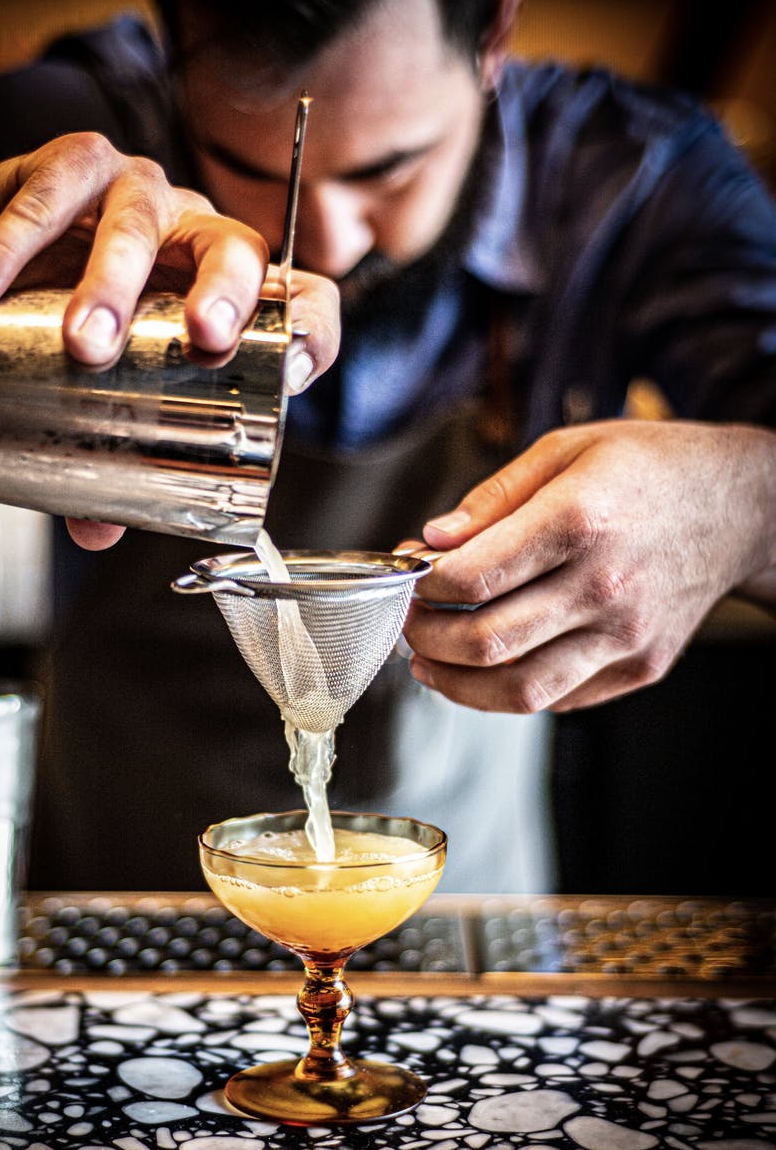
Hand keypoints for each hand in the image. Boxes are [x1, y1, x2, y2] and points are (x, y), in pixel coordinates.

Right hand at [0, 134, 339, 547]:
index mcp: (230, 294)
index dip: (310, 332)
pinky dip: (9, 248)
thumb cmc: (80, 323)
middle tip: (202, 339)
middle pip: (237, 252)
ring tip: (83, 341)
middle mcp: (198, 236)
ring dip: (112, 283)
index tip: (292, 373)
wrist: (5, 256)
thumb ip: (111, 455)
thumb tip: (97, 532)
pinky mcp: (73, 166)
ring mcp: (139, 193)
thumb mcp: (106, 389)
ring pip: (140, 225)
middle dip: (225, 294)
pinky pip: (47, 198)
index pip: (302, 301)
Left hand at [399, 419, 775, 712]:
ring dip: (457, 684)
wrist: (739, 506)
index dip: (423, 585)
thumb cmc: (650, 469)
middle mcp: (604, 585)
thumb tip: (433, 540)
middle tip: (410, 624)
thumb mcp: (566, 450)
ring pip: (519, 690)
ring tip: (431, 663)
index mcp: (580, 520)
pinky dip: (509, 690)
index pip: (473, 575)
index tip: (410, 577)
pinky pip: (559, 699)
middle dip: (426, 638)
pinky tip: (488, 666)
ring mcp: (625, 635)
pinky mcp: (640, 666)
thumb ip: (492, 498)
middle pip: (486, 640)